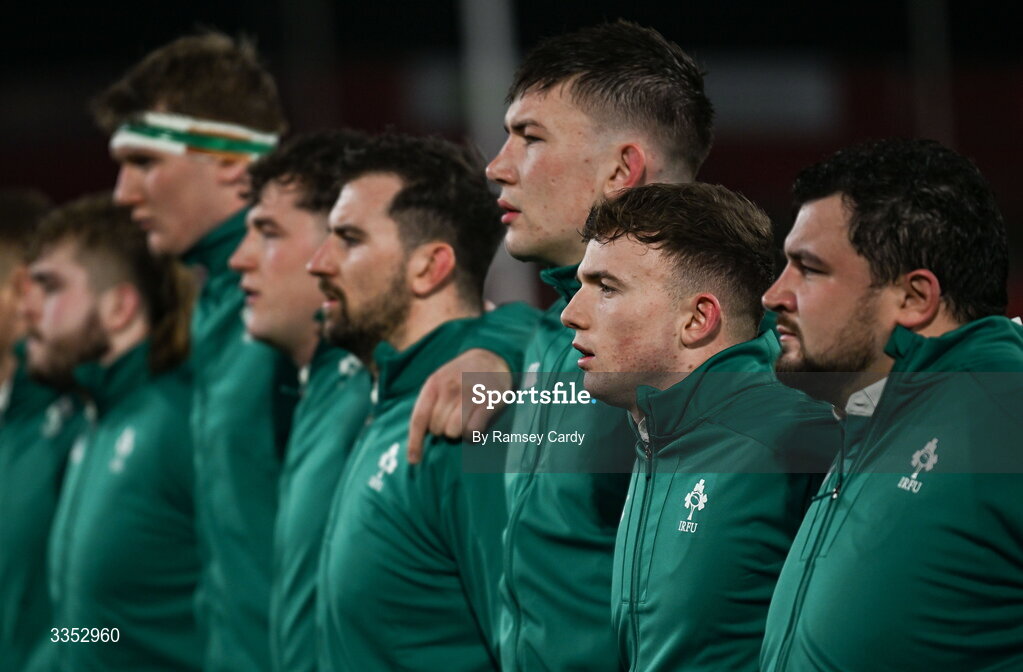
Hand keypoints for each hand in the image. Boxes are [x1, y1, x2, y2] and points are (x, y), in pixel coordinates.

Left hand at [407, 348, 511, 463]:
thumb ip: (429, 404)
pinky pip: (473, 431)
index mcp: (434, 384)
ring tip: (464, 421)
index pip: (419, 418)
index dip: (415, 442)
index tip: (414, 461)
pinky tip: (476, 424)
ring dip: (458, 432)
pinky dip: (473, 434)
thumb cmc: (460, 376)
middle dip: (443, 429)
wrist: (490, 357)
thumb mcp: (439, 381)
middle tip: (453, 419)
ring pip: (454, 431)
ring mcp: (471, 393)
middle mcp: (451, 388)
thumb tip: (421, 437)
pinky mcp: (490, 401)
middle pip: (438, 428)